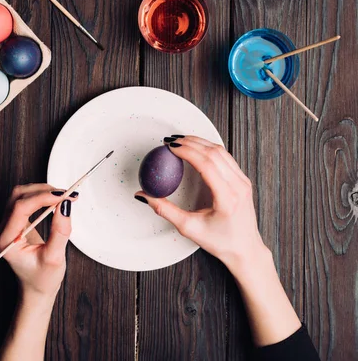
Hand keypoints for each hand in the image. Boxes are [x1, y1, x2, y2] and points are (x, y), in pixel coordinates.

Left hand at [0, 184, 76, 299]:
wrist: (36, 288)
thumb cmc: (42, 279)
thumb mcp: (54, 258)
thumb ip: (60, 231)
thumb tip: (64, 205)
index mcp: (7, 241)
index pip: (21, 207)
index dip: (43, 197)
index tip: (63, 196)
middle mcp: (3, 230)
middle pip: (19, 196)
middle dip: (44, 191)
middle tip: (66, 194)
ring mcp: (8, 224)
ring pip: (22, 194)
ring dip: (43, 190)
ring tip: (63, 197)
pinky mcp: (16, 221)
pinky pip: (26, 199)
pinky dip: (42, 195)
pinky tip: (55, 200)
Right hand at [135, 136, 267, 276]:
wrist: (245, 250)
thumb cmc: (221, 242)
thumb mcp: (189, 228)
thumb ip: (165, 210)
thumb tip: (145, 196)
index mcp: (227, 198)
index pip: (206, 164)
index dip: (187, 151)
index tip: (171, 147)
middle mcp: (238, 186)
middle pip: (213, 153)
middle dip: (190, 142)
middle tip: (171, 141)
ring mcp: (243, 181)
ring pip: (221, 151)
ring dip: (200, 142)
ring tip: (181, 141)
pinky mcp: (243, 180)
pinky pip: (226, 157)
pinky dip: (210, 149)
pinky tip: (197, 148)